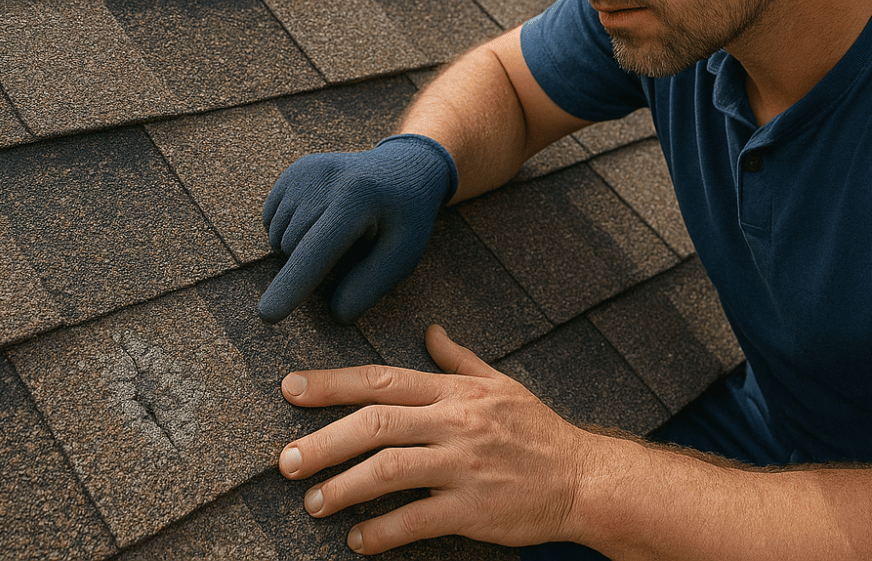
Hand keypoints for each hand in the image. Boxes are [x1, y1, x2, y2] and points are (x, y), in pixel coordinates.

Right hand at [258, 134, 457, 323]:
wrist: (402, 169)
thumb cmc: (406, 217)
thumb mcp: (403, 253)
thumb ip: (369, 285)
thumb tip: (336, 315)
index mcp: (357, 200)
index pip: (316, 252)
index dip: (291, 286)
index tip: (267, 316)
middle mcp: (326, 179)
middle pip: (293, 247)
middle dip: (311, 263)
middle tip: (349, 246)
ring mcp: (306, 171)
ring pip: (277, 235)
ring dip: (297, 248)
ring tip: (336, 232)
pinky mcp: (294, 170)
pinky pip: (270, 218)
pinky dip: (287, 229)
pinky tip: (318, 220)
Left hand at [276, 324, 599, 553]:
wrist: (585, 480)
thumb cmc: (539, 431)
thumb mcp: (501, 384)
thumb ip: (458, 360)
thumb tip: (429, 331)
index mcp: (456, 392)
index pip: (383, 380)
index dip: (332, 383)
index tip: (291, 388)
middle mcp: (456, 423)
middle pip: (376, 424)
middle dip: (324, 441)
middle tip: (286, 460)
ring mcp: (465, 466)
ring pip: (390, 470)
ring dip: (344, 487)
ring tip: (313, 503)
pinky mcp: (475, 509)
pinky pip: (417, 520)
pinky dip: (382, 532)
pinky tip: (358, 540)